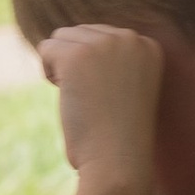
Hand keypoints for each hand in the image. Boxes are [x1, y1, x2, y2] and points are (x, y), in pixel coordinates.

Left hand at [40, 22, 163, 190]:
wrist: (119, 161)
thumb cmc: (118, 136)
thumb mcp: (125, 88)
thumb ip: (109, 60)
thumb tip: (67, 38)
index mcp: (148, 45)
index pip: (101, 36)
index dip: (92, 67)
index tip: (108, 96)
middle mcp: (130, 38)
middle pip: (80, 32)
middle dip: (75, 63)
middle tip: (91, 99)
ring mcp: (104, 44)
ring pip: (60, 38)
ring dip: (60, 67)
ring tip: (80, 98)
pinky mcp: (77, 55)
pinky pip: (46, 49)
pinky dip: (48, 73)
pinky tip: (66, 95)